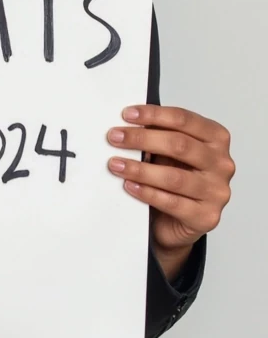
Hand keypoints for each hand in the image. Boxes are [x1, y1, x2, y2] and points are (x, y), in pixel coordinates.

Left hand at [106, 104, 233, 264]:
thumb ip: (159, 137)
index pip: (184, 120)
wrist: (178, 222)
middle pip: (180, 145)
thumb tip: (128, 126)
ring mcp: (217, 191)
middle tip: (115, 138)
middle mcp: (221, 164)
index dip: (154, 115)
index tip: (127, 114)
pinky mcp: (206, 216)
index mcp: (216, 139)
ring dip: (140, 169)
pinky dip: (147, 193)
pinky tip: (130, 186)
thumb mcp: (169, 153)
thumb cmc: (175, 179)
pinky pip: (172, 202)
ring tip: (116, 164)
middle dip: (142, 139)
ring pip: (174, 177)